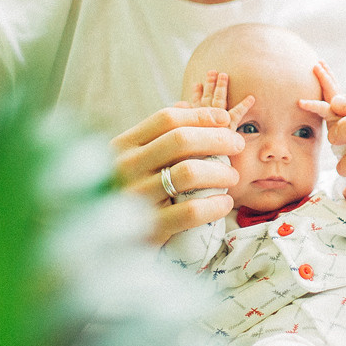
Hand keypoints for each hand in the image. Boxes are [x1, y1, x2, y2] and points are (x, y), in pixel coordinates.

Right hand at [110, 71, 252, 243]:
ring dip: (220, 172)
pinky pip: (192, 211)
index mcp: (122, 146)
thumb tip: (188, 103)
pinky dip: (215, 205)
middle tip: (237, 145)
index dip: (201, 115)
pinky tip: (224, 204)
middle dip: (218, 139)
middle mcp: (124, 167)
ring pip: (189, 173)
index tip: (225, 119)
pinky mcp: (149, 228)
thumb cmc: (130, 193)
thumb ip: (158, 134)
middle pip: (180, 140)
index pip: (167, 119)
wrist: (108, 243)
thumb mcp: (135, 159)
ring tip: (231, 177)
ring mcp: (135, 197)